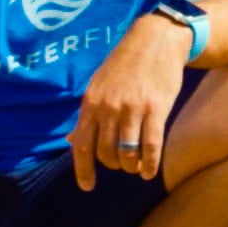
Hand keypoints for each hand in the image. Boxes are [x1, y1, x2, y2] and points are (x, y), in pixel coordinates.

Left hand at [66, 15, 191, 187]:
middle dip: (113, 165)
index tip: (87, 186)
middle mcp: (108, 108)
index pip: (81, 144)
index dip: (83, 170)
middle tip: (122, 164)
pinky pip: (151, 146)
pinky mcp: (156, 109)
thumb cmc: (125, 65)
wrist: (155, 40)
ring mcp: (132, 109)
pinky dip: (149, 164)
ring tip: (135, 166)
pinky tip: (149, 172)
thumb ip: (87, 114)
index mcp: (91, 103)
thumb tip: (71, 140)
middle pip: (105, 153)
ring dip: (131, 166)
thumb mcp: (98, 84)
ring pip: (127, 154)